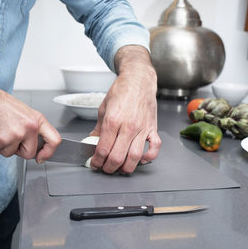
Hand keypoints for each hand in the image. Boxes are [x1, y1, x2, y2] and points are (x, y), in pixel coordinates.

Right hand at [0, 49, 60, 161]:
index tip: (44, 156)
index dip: (51, 152)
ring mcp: (14, 135)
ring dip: (5, 146)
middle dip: (20, 148)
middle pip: (30, 152)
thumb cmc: (0, 104)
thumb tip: (41, 150)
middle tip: (11, 134)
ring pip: (13, 154)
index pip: (55, 140)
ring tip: (0, 129)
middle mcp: (28, 127)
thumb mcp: (23, 113)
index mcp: (36, 119)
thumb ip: (34, 129)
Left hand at [89, 45, 161, 173]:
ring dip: (127, 168)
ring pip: (135, 157)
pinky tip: (142, 159)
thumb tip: (93, 140)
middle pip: (118, 157)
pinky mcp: (153, 128)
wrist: (138, 80)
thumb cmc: (121, 91)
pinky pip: (155, 147)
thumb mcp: (103, 108)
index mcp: (113, 121)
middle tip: (105, 168)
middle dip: (109, 168)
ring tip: (120, 168)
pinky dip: (149, 157)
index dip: (96, 161)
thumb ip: (99, 128)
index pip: (102, 149)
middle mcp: (128, 126)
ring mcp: (142, 128)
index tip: (94, 164)